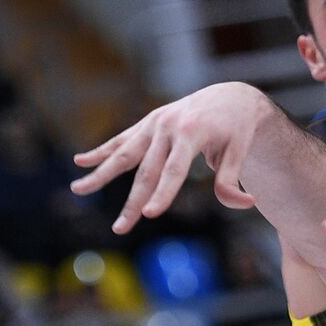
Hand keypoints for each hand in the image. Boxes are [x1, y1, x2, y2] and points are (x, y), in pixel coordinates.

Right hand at [70, 82, 265, 232]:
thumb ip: (233, 179)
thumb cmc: (237, 128)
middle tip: (120, 229)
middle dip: (133, 202)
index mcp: (191, 133)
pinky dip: (102, 151)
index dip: (162, 193)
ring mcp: (155, 123)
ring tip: (78, 189)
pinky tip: (81, 162)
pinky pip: (122, 140)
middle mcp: (168, 127)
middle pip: (146, 170)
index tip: (150, 215)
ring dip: (100, 173)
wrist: (230, 96)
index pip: (174, 170)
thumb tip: (247, 203)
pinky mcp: (149, 123)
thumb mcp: (241, 151)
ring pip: (124, 153)